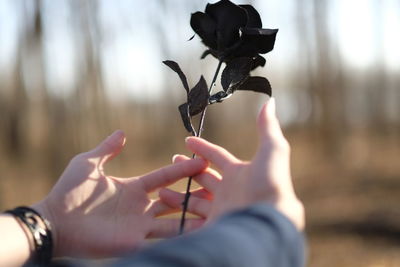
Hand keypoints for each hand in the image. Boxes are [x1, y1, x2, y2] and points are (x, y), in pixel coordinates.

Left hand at [33, 130, 207, 257]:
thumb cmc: (69, 193)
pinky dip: (182, 235)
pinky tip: (200, 232)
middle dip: (195, 192)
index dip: (182, 169)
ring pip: (175, 219)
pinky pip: (164, 237)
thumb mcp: (88, 163)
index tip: (201, 159)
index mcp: (134, 188)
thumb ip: (107, 149)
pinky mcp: (136, 240)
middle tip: (217, 185)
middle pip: (175, 198)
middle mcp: (142, 207)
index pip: (165, 177)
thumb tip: (122, 132)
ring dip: (194, 214)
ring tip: (217, 209)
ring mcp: (140, 225)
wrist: (56, 221)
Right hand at [159, 98, 304, 230]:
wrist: (268, 223)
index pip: (218, 157)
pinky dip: (178, 215)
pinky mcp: (212, 227)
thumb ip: (268, 128)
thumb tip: (270, 102)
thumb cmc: (270, 185)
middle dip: (188, 169)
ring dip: (178, 195)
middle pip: (204, 178)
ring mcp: (220, 210)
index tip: (187, 140)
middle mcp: (229, 192)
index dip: (203, 148)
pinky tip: (164, 211)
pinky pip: (191, 220)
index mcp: (240, 173)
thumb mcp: (272, 151)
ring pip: (194, 200)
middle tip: (172, 160)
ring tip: (159, 190)